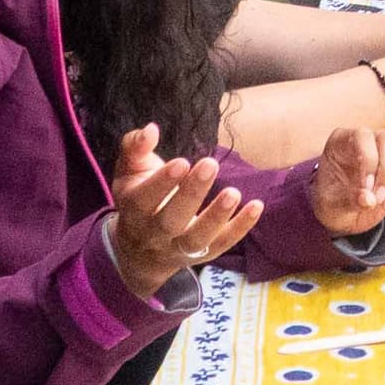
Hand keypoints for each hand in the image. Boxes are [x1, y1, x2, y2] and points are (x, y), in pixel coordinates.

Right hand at [109, 124, 265, 299]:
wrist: (139, 250)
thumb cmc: (138, 197)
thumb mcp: (128, 171)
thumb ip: (135, 148)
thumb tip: (151, 130)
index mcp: (133, 211)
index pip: (143, 200)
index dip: (161, 183)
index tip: (182, 162)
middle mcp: (153, 235)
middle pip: (170, 221)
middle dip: (191, 194)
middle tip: (210, 164)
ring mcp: (177, 248)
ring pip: (195, 239)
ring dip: (216, 217)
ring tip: (234, 192)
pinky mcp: (201, 254)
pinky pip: (221, 245)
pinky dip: (240, 228)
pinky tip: (256, 206)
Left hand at [313, 126, 384, 237]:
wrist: (342, 215)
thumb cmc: (332, 204)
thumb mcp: (333, 205)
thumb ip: (350, 200)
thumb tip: (369, 200)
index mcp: (342, 141)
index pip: (363, 136)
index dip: (369, 160)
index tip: (366, 187)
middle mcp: (367, 140)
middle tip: (379, 199)